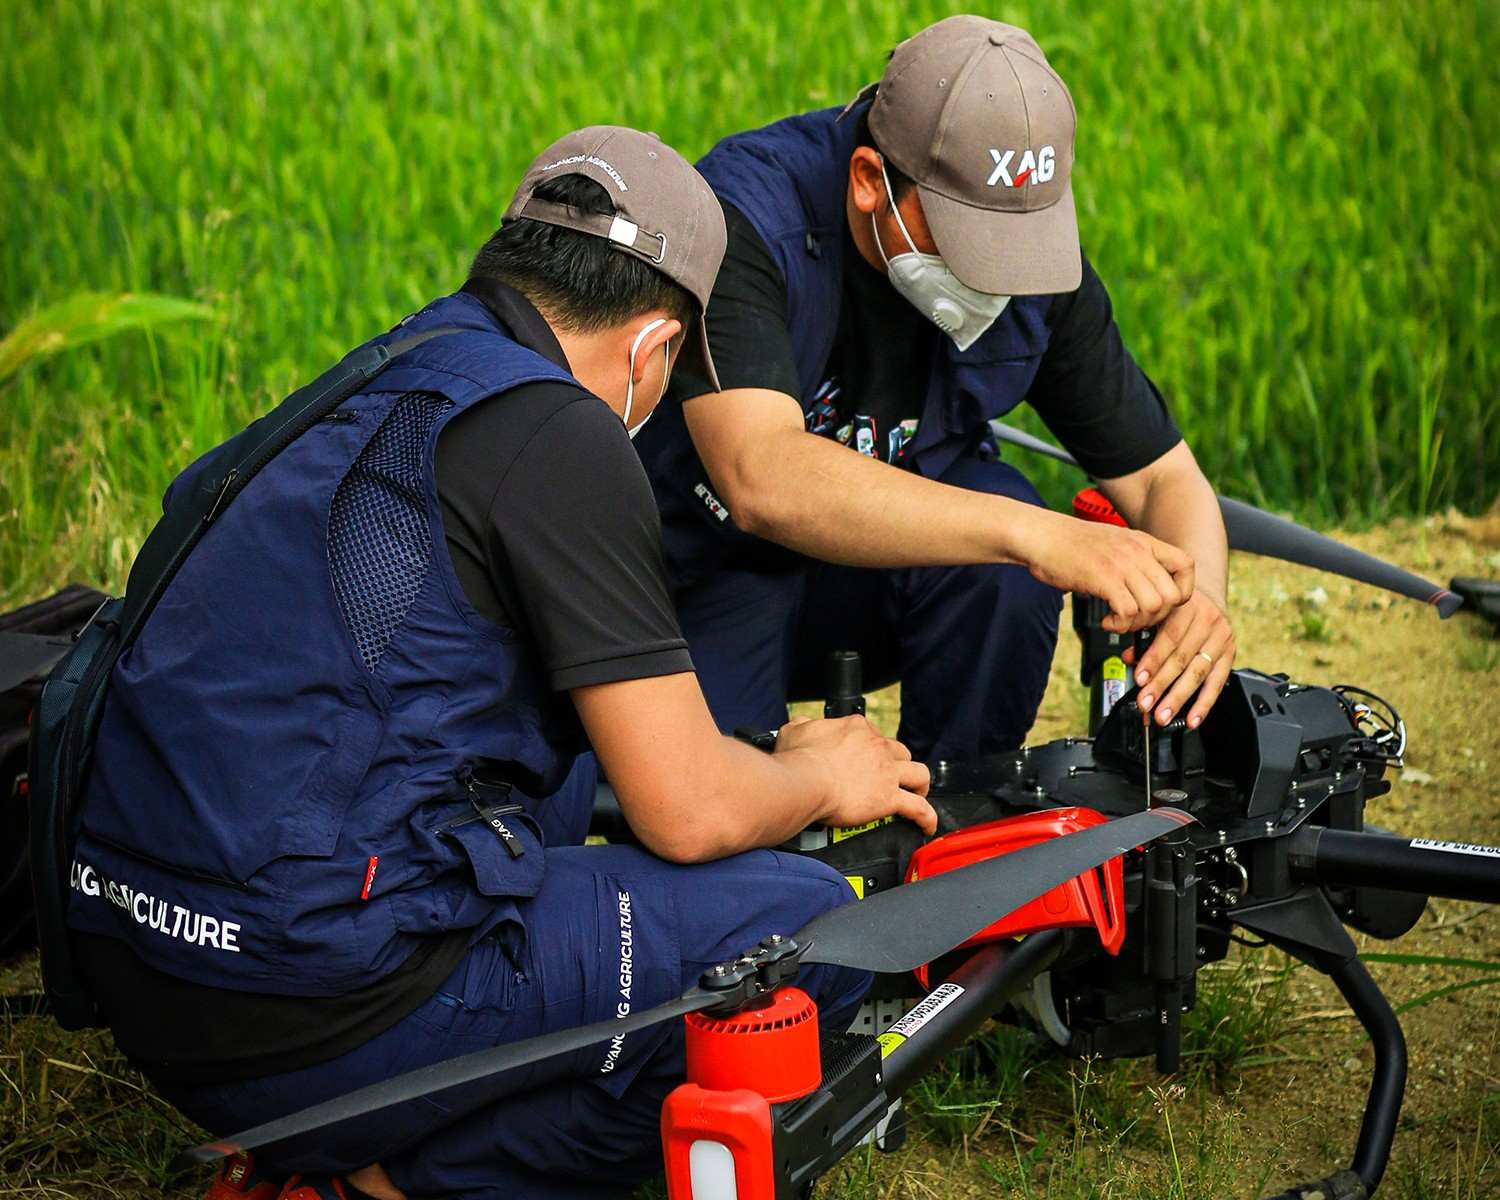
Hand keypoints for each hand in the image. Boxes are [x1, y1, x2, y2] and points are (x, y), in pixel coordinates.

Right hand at [777, 715, 935, 834]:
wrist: (803, 782)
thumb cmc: (797, 759)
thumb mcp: (794, 730)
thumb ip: (803, 725)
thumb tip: (802, 725)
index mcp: (856, 729)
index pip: (871, 734)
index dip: (868, 748)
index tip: (860, 759)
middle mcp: (876, 746)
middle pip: (898, 752)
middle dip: (895, 763)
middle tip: (887, 776)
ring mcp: (886, 772)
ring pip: (918, 774)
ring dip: (919, 784)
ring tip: (916, 793)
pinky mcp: (889, 798)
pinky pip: (918, 808)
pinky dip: (926, 817)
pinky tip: (926, 825)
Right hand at [1019, 512, 1195, 633]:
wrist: (1040, 536)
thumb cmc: (1070, 545)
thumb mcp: (1112, 544)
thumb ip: (1134, 561)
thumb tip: (1147, 590)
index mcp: (1143, 542)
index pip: (1187, 565)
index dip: (1183, 590)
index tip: (1164, 603)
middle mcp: (1138, 551)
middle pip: (1173, 595)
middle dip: (1157, 617)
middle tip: (1135, 619)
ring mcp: (1122, 564)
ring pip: (1154, 606)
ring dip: (1137, 623)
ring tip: (1118, 621)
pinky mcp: (1104, 578)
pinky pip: (1129, 612)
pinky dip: (1119, 625)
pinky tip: (1106, 621)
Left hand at [1130, 590, 1236, 727]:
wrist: (1207, 597)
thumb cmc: (1177, 608)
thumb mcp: (1158, 613)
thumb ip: (1143, 634)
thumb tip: (1129, 658)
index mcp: (1186, 607)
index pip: (1169, 638)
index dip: (1153, 660)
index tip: (1139, 679)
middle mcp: (1207, 621)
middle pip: (1182, 659)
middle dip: (1162, 685)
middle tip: (1146, 703)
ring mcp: (1221, 638)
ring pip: (1198, 673)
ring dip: (1179, 698)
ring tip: (1164, 714)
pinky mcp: (1230, 654)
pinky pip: (1217, 683)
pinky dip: (1204, 704)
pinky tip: (1192, 719)